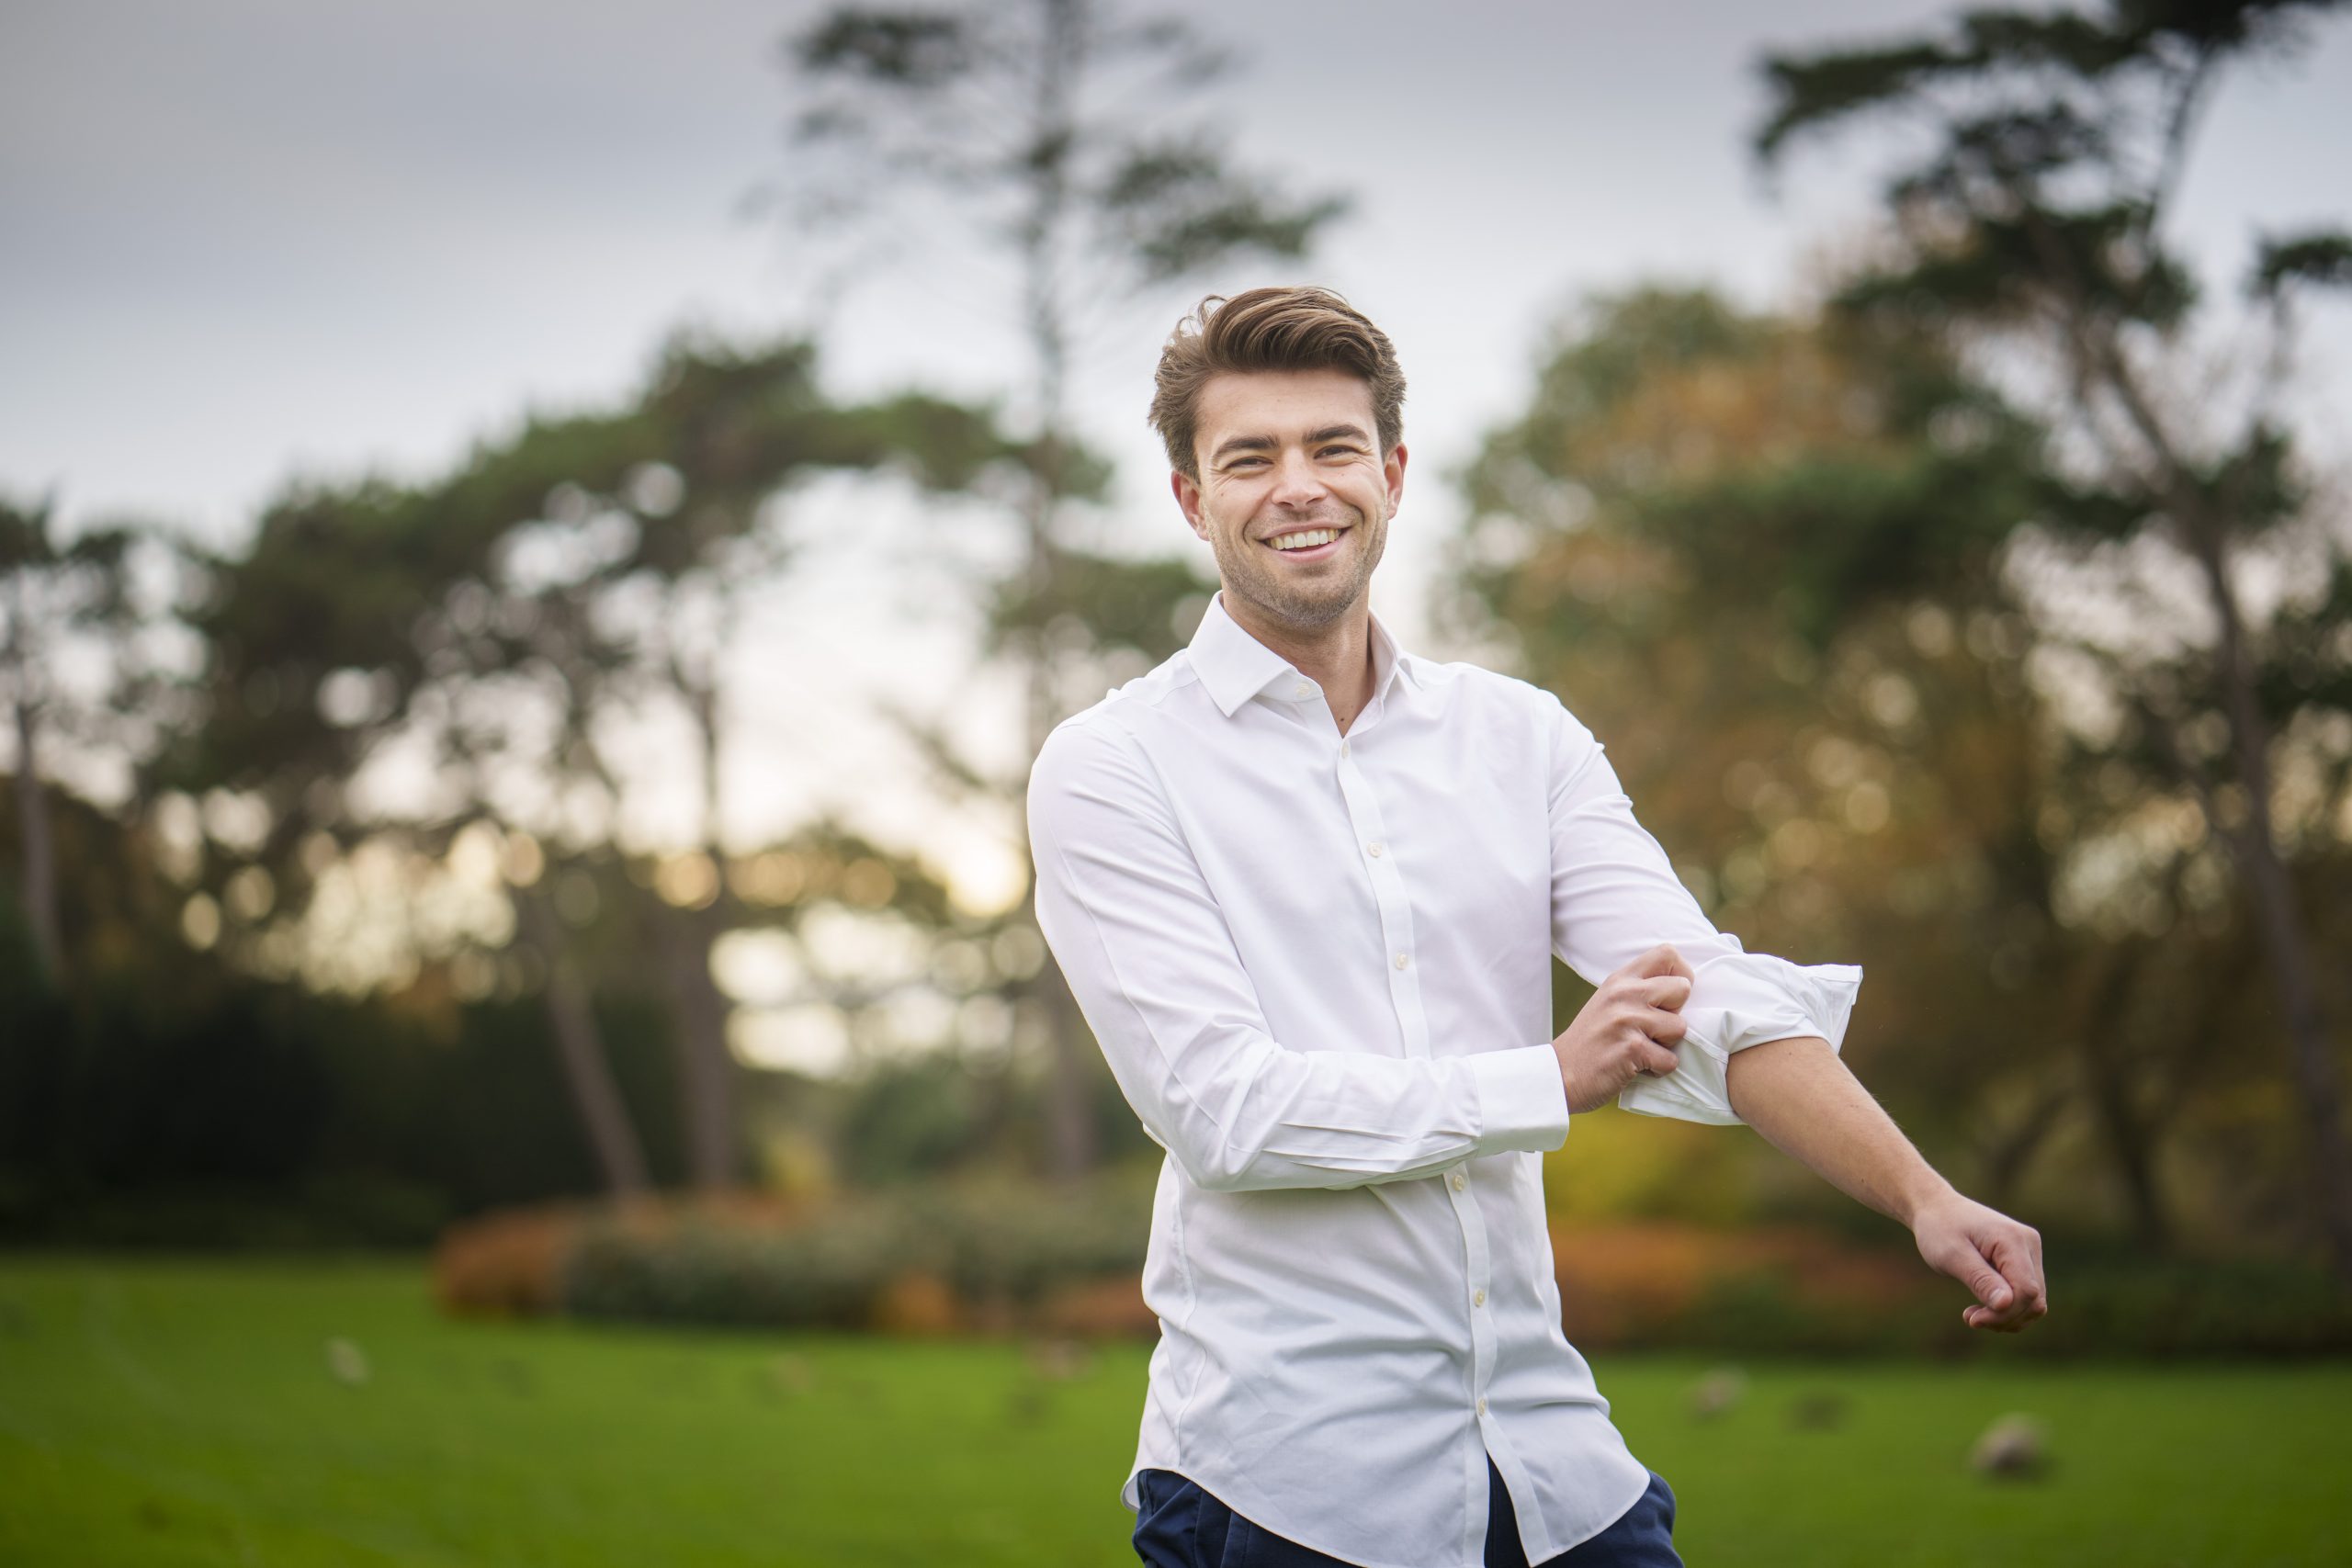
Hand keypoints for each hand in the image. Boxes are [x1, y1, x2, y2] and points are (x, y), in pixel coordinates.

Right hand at [1551, 943, 1695, 1113]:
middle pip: (1682, 988)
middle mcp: (1624, 993)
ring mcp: (1627, 1019)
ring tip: (1641, 1049)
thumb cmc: (1592, 1040)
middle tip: (1653, 1028)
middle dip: (1676, 1013)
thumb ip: (1639, 989)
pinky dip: (1658, 1069)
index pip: (1668, 954)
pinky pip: (1670, 1060)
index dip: (1681, 976)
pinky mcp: (1632, 1048)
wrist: (1561, 1073)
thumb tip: (1683, 987)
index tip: (1670, 998)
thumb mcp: (1609, 1001)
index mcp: (1621, 979)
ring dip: (1666, 1046)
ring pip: (1681, 1028)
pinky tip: (1635, 1066)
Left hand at [1911, 1190, 2046, 1332]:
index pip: (2026, 1291)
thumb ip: (1980, 1279)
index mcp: (2013, 1239)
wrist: (1937, 1209)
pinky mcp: (2025, 1261)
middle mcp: (2029, 1243)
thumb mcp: (1952, 1255)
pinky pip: (2026, 1296)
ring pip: (2034, 1302)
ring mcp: (2030, 1252)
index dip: (2004, 1313)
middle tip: (1970, 1318)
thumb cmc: (1939, 1229)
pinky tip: (1982, 1308)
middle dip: (2004, 1317)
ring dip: (2006, 1317)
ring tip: (1974, 1315)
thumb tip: (2006, 1305)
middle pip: (2034, 1299)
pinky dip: (2008, 1309)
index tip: (1971, 1319)